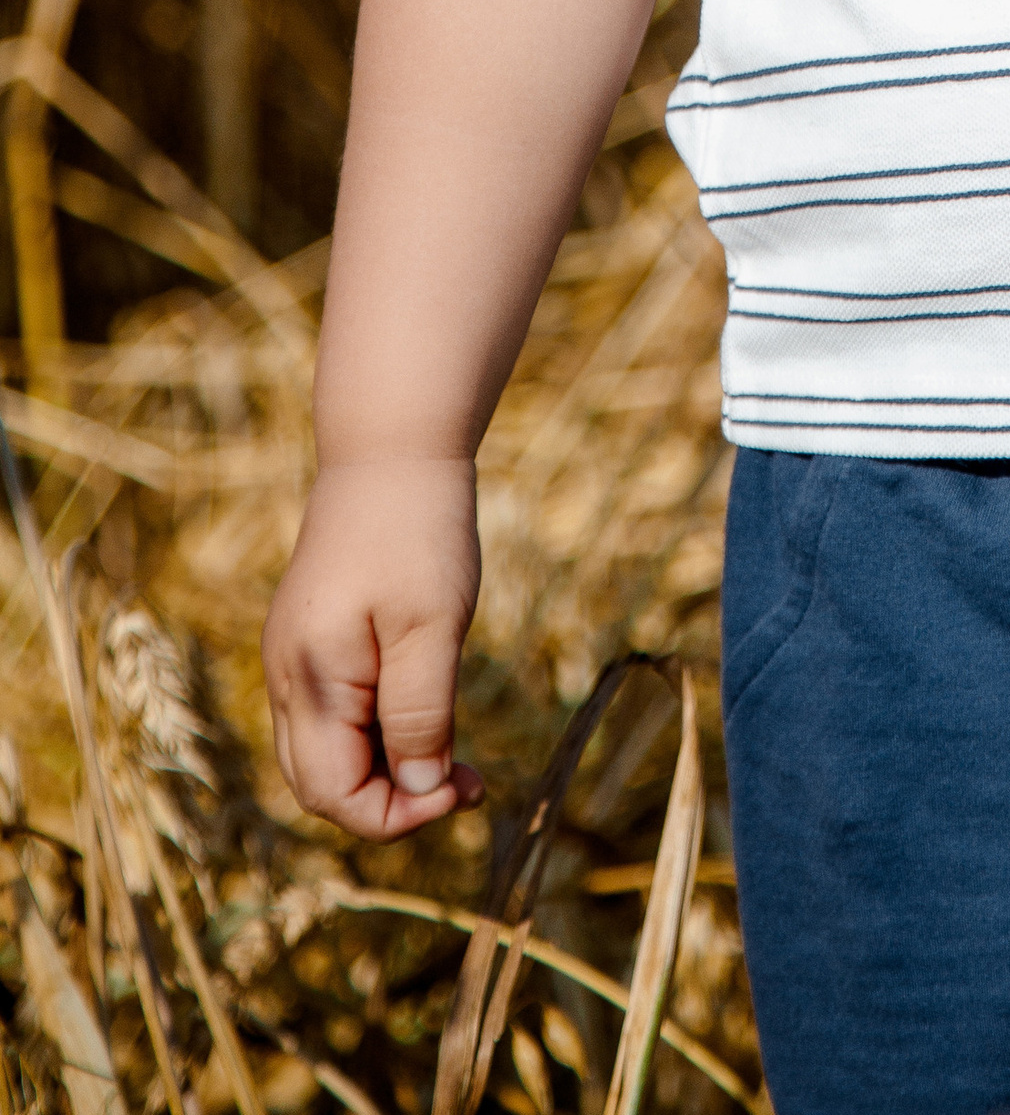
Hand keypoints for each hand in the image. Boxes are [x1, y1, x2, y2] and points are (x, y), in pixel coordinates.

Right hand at [264, 457, 487, 836]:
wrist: (390, 448)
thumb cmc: (416, 531)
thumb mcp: (432, 626)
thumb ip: (421, 715)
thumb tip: (421, 791)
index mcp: (312, 680)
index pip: (331, 795)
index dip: (395, 815)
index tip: (459, 790)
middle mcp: (289, 678)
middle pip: (321, 785)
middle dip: (392, 800)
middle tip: (468, 780)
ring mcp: (296, 657)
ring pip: (328, 752)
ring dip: (389, 769)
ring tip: (459, 756)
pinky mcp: (313, 639)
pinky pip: (337, 713)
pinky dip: (380, 732)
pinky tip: (428, 710)